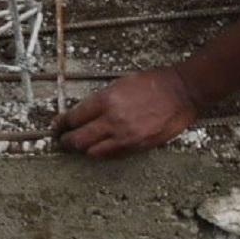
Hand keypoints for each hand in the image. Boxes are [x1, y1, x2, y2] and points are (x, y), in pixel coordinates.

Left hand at [52, 68, 201, 157]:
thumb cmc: (154, 83)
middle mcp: (113, 121)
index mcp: (107, 100)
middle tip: (62, 140)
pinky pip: (112, 155)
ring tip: (80, 147)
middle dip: (66, 141)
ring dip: (84, 149)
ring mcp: (125, 137)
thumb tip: (85, 112)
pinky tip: (101, 148)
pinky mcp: (137, 147)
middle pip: (79, 139)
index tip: (57, 126)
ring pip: (92, 152)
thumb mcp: (121, 83)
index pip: (74, 117)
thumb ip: (102, 99)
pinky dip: (103, 152)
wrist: (182, 92)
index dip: (62, 124)